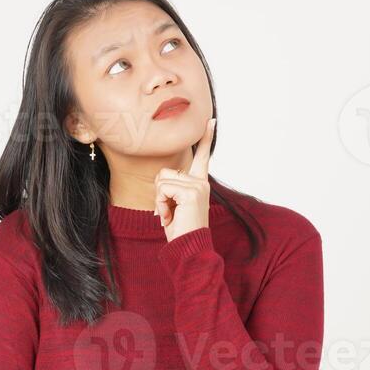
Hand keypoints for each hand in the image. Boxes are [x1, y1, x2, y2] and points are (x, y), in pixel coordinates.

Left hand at [156, 117, 214, 241]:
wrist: (188, 248)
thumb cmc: (180, 229)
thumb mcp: (174, 204)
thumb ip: (172, 187)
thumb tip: (163, 178)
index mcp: (199, 183)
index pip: (202, 157)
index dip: (206, 138)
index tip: (211, 120)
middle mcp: (201, 182)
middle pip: (164, 172)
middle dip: (158, 193)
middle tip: (168, 211)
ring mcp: (198, 186)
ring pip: (161, 180)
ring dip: (159, 200)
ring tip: (170, 214)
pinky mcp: (191, 192)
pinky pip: (163, 189)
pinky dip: (161, 204)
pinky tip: (170, 217)